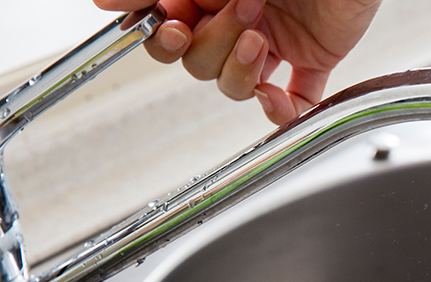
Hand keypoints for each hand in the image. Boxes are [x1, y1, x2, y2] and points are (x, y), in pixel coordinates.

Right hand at [94, 0, 380, 123]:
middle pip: (195, 60)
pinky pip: (293, 100)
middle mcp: (239, 14)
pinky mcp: (314, 58)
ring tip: (262, 37)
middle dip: (210, 43)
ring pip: (233, 84)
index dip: (159, 35)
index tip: (167, 25)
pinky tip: (274, 97)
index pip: (165, 26)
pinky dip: (280, 110)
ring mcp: (275, 39)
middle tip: (240, 11)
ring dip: (240, 69)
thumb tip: (105, 1)